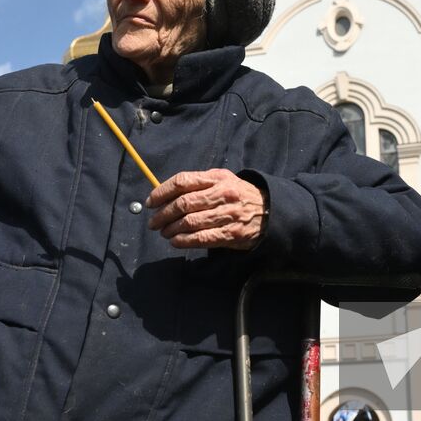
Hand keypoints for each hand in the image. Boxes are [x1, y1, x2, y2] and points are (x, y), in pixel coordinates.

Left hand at [147, 169, 267, 249]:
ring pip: (189, 222)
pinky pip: (201, 238)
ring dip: (171, 229)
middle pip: (183, 204)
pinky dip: (184, 241)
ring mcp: (227, 214)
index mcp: (216, 178)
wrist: (269, 210)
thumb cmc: (239, 194)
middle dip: (163, 214)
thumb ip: (198, 183)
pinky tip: (176, 242)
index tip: (150, 202)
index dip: (162, 192)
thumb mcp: (222, 179)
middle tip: (153, 222)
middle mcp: (221, 194)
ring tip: (164, 232)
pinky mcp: (231, 234)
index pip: (182, 181)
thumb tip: (166, 195)